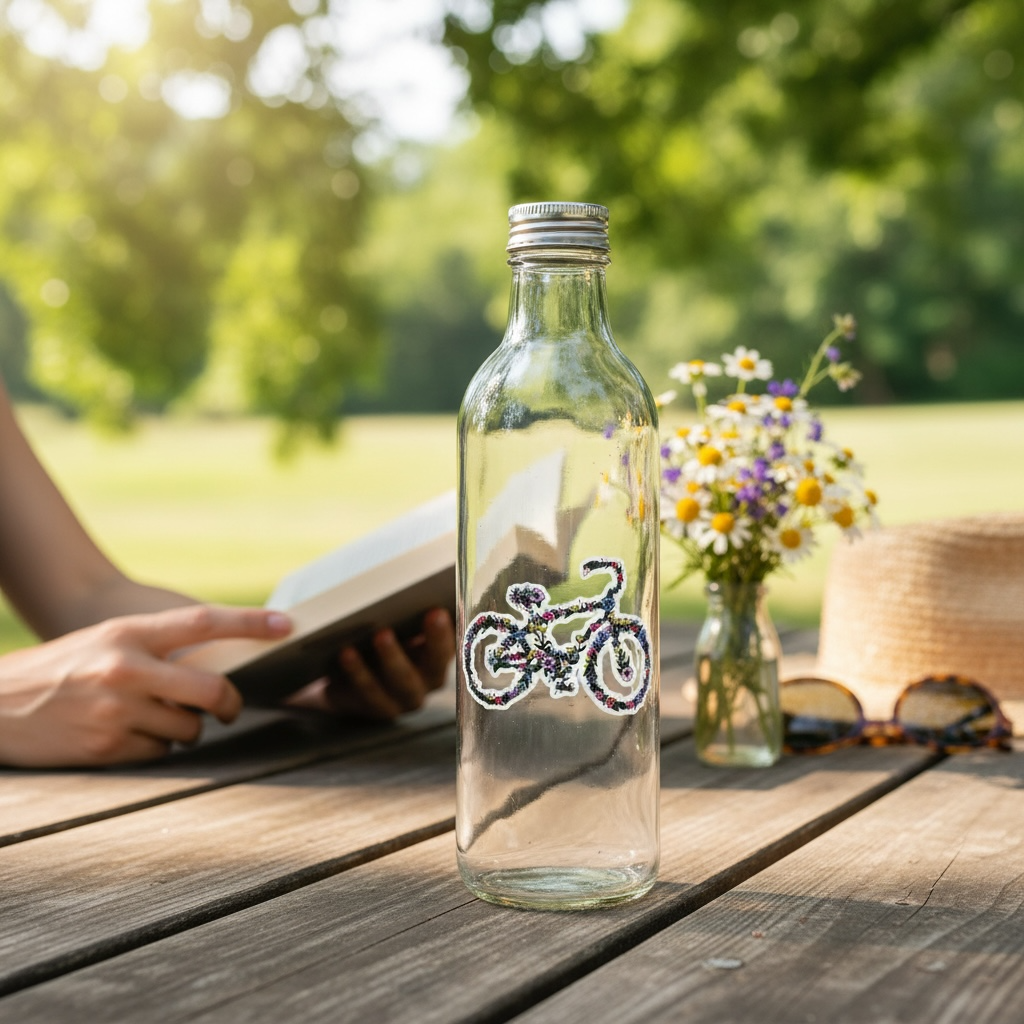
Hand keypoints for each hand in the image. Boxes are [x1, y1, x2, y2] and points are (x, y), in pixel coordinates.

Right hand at [0, 605, 291, 767]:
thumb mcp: (109, 642)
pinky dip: (156, 747)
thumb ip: (158, 648)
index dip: (251, 622)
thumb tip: (218, 667)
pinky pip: (161, 752)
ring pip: (190, 728)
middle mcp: (126, 668)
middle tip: (230, 707)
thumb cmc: (63, 668)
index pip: (203, 621)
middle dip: (230, 703)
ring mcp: (117, 711)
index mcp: (129, 633)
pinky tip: (129, 735)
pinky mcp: (108, 748)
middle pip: (213, 689)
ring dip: (185, 729)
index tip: (288, 624)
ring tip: (153, 718)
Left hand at [288, 608, 454, 721]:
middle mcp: (428, 679)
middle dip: (434, 641)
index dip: (454, 629)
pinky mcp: (376, 708)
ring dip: (393, 658)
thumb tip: (417, 574)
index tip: (445, 609)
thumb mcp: (397, 621)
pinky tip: (347, 653)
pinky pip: (368, 693)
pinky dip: (358, 673)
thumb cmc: (380, 634)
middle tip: (432, 613)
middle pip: (435, 667)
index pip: (456, 642)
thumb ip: (409, 608)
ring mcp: (403, 698)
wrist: (342, 673)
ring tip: (381, 634)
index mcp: (440, 653)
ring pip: (402, 682)